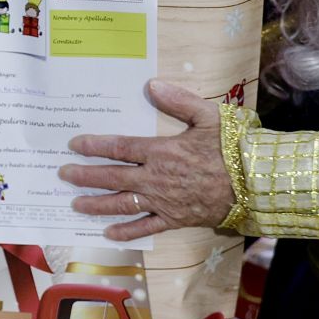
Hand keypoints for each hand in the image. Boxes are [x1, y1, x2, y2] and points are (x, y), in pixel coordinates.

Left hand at [60, 80, 234, 240]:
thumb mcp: (208, 116)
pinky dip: (126, 231)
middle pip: (113, 177)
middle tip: (63, 174)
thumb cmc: (232, 147)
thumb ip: (178, 101)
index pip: (120, 147)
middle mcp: (156, 178)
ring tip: (75, 204)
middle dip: (85, 176)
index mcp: (162, 151)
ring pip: (122, 204)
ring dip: (96, 204)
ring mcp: (163, 201)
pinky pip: (145, 227)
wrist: (255, 183)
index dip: (95, 146)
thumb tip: (152, 85)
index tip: (74, 145)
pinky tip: (108, 232)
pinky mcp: (174, 219)